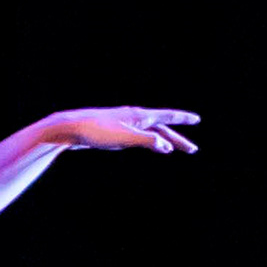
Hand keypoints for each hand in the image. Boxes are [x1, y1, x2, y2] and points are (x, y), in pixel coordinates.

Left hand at [41, 107, 198, 154]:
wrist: (69, 128)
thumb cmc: (95, 132)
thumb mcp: (124, 138)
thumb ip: (146, 141)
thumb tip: (166, 145)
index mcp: (138, 116)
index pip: (166, 116)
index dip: (183, 118)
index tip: (197, 119)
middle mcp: (133, 117)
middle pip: (161, 128)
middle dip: (177, 139)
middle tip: (192, 149)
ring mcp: (124, 124)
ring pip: (149, 133)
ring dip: (164, 141)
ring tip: (175, 150)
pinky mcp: (114, 132)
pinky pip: (138, 137)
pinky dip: (149, 142)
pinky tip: (151, 147)